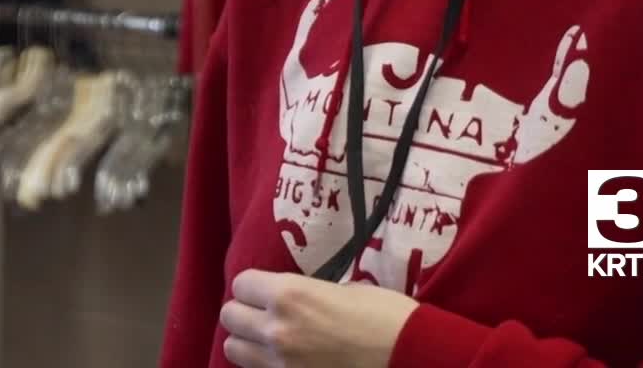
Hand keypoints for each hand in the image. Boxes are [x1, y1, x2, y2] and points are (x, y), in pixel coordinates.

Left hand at [219, 269, 418, 367]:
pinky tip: (285, 361)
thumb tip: (289, 298)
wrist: (412, 357)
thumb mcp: (341, 290)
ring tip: (271, 341)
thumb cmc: (385, 316)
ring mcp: (280, 363)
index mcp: (289, 294)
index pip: (241, 283)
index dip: (255, 287)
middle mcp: (276, 328)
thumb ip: (306, 293)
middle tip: (266, 316)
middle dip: (246, 313)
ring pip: (233, 349)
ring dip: (248, 342)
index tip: (269, 291)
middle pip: (230, 316)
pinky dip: (264, 366)